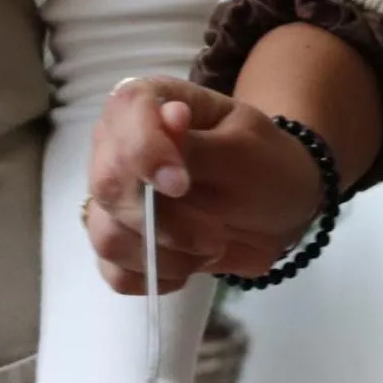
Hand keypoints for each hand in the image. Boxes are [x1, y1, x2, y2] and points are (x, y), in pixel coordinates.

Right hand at [86, 76, 324, 294]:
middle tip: (214, 236)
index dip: (144, 150)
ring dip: (164, 256)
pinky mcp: (120, 244)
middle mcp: (118, 146)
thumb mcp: (246, 150)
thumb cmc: (263, 167)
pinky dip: (156, 278)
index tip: (181, 185)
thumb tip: (167, 119)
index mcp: (150, 104)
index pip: (124, 111)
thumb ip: (200, 143)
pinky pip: (116, 272)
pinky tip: (189, 267)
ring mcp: (114, 200)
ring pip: (108, 236)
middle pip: (108, 186)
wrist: (275, 208)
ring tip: (210, 249)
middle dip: (164, 222)